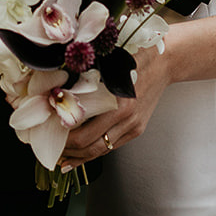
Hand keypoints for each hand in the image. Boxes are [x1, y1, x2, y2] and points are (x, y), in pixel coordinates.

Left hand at [59, 40, 173, 167]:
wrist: (165, 61)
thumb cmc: (135, 55)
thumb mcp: (108, 62)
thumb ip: (86, 76)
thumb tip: (57, 90)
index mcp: (119, 103)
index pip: (85, 133)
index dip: (64, 139)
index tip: (50, 135)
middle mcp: (127, 119)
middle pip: (91, 147)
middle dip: (70, 152)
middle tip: (53, 151)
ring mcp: (134, 126)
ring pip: (102, 150)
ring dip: (82, 157)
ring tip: (65, 160)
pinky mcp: (137, 129)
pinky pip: (113, 145)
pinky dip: (96, 151)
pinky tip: (84, 154)